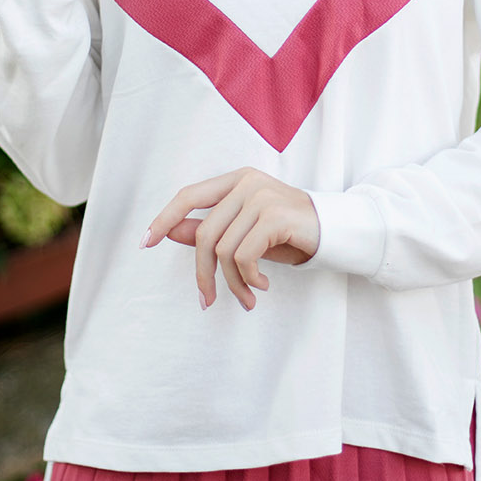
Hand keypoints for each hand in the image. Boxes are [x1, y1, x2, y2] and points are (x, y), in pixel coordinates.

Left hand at [144, 168, 320, 311]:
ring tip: (247, 296)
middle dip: (203, 273)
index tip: (145, 242)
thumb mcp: (245, 232)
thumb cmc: (288, 232)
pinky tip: (262, 286)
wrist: (334, 230)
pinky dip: (249, 279)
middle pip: (204, 233)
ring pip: (224, 250)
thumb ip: (210, 228)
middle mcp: (246, 182)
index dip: (165, 219)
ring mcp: (260, 196)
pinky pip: (244, 256)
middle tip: (207, 300)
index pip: (188, 195)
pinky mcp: (274, 215)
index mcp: (236, 180)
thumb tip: (171, 233)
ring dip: (233, 283)